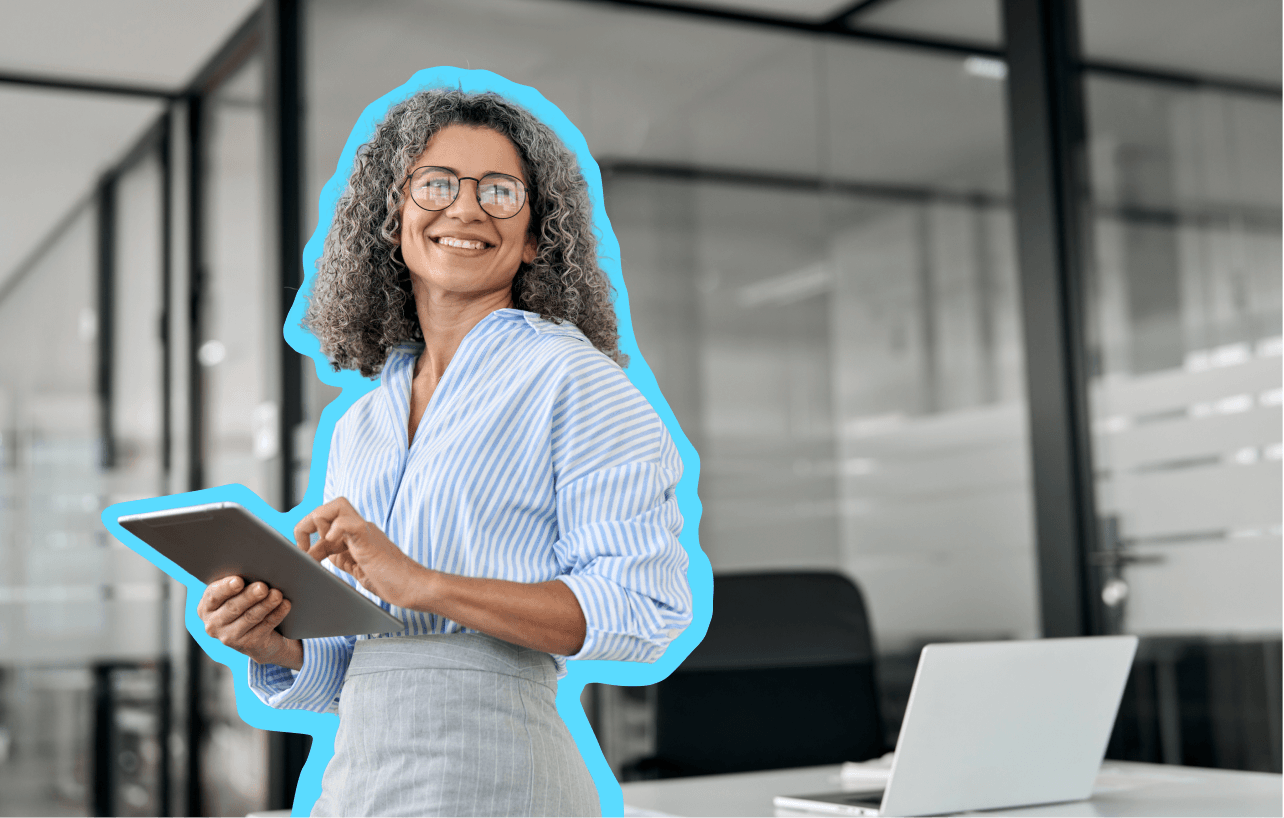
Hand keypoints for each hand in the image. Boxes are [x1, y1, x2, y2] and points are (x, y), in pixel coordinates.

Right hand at [197, 576, 301, 669]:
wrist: (259, 636)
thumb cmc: (248, 601)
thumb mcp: (239, 591)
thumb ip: (241, 577)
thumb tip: (258, 559)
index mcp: (206, 606)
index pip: (213, 595)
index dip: (226, 588)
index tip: (238, 580)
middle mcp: (213, 624)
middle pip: (233, 607)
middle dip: (249, 596)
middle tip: (263, 586)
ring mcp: (229, 637)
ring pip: (250, 618)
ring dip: (266, 605)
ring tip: (278, 594)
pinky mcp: (248, 645)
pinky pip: (265, 627)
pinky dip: (277, 614)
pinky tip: (286, 605)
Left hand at [294, 497, 427, 607]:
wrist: (413, 587)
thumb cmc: (390, 581)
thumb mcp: (356, 568)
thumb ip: (340, 558)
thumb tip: (316, 556)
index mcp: (355, 535)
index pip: (325, 522)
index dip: (307, 536)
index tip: (303, 556)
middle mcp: (359, 529)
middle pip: (329, 506)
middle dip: (308, 523)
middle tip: (303, 547)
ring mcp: (365, 531)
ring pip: (337, 506)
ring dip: (318, 523)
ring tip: (315, 548)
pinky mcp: (368, 539)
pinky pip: (347, 522)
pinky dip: (334, 530)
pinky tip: (331, 545)